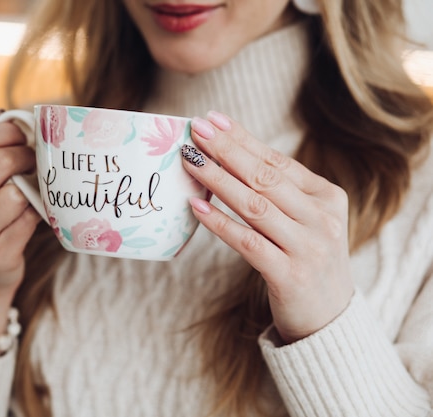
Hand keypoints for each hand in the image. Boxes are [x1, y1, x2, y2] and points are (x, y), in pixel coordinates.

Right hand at [0, 109, 40, 339]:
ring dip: (35, 185)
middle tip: (37, 159)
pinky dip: (38, 212)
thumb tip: (4, 114)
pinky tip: (35, 213)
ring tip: (35, 186)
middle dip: (27, 155)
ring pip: (17, 191)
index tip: (24, 135)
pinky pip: (30, 219)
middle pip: (1, 160)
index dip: (9, 130)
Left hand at [183, 111, 354, 343]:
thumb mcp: (305, 220)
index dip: (243, 139)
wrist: (330, 318)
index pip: (277, 161)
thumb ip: (279, 192)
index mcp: (327, 197)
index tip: (212, 119)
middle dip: (227, 150)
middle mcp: (322, 219)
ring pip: (255, 205)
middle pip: (265, 177)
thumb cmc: (306, 260)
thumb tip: (228, 155)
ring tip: (189, 160)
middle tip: (196, 130)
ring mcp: (308, 247)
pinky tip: (196, 206)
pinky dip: (220, 223)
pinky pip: (247, 242)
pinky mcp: (290, 275)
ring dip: (218, 179)